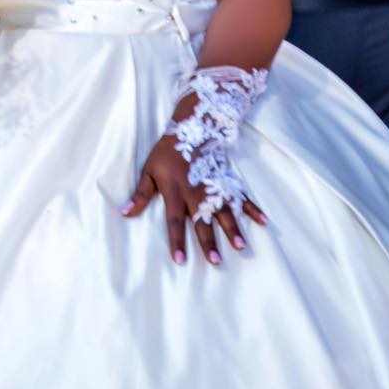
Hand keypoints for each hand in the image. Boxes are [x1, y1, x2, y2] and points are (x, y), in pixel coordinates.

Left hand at [120, 95, 267, 265]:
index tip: (180, 261)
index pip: (175, 222)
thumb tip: (123, 213)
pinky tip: (264, 221)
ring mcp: (213, 187)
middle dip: (208, 241)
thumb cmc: (166, 152)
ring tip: (241, 246)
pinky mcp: (225, 181)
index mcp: (175, 192)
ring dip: (232, 228)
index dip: (177, 241)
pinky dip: (253, 208)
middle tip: (215, 261)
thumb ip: (140, 194)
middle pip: (202, 221)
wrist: (191, 127)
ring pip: (224, 211)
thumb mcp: (148, 170)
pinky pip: (241, 196)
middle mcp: (196, 192)